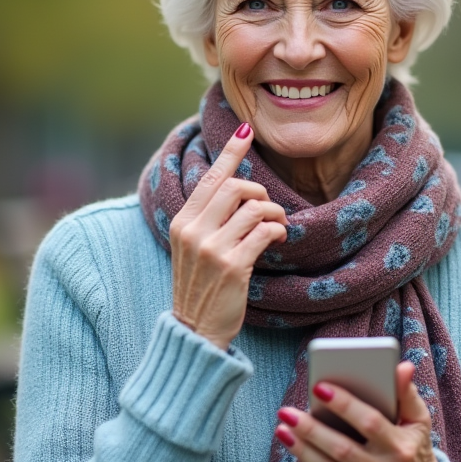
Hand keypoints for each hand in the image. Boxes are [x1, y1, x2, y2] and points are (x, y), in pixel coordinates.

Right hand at [170, 123, 287, 350]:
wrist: (195, 331)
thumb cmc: (200, 288)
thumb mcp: (194, 249)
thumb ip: (208, 220)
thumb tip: (235, 189)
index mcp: (182, 222)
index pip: (209, 177)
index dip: (230, 152)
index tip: (245, 130)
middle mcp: (193, 230)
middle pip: (235, 187)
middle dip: (261, 193)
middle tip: (269, 211)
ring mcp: (211, 248)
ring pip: (254, 208)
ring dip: (274, 214)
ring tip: (277, 228)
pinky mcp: (231, 266)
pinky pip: (263, 232)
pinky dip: (277, 232)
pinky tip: (278, 240)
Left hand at [274, 361, 439, 461]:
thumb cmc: (415, 450)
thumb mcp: (418, 422)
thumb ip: (408, 394)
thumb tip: (401, 366)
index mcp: (402, 447)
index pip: (369, 422)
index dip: (344, 404)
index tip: (319, 387)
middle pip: (341, 448)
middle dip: (310, 428)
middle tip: (286, 411)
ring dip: (301, 448)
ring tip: (282, 427)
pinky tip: (295, 446)